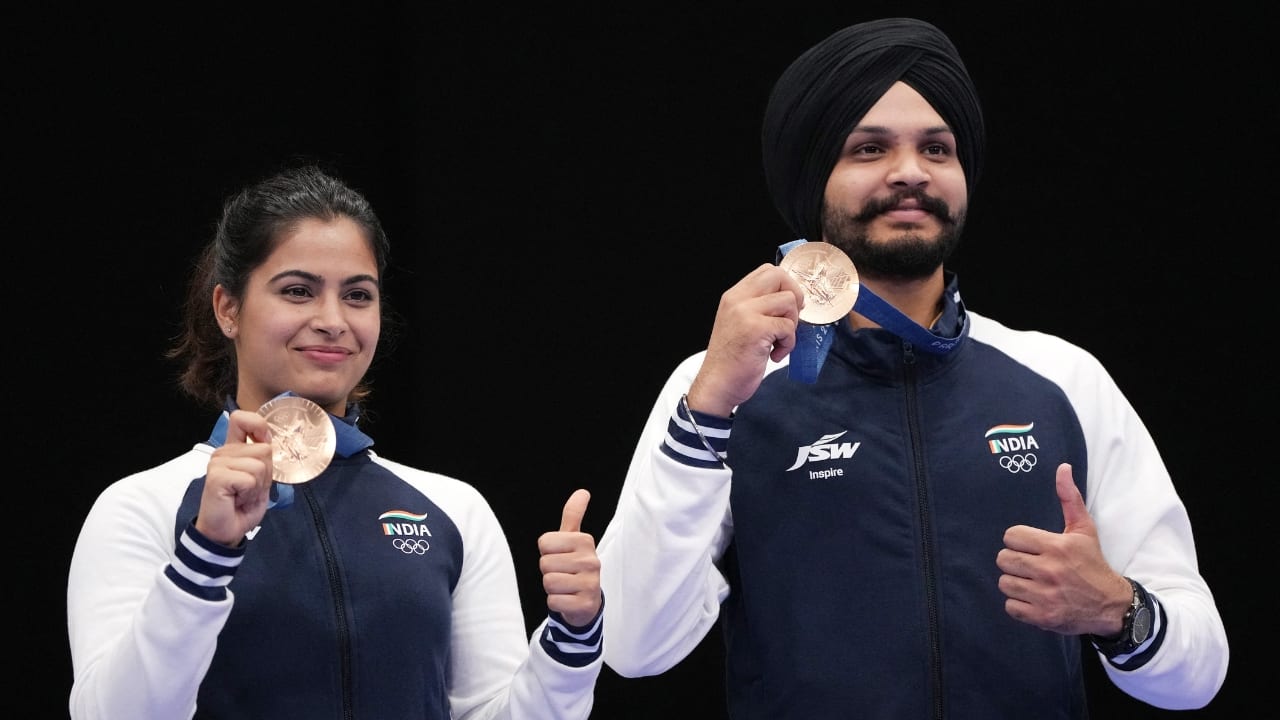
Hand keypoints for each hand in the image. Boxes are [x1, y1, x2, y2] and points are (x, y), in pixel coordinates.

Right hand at [195, 409, 273, 547]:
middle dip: (266, 473)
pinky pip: (249, 478)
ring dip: (258, 485)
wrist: (227, 530)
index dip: (258, 426)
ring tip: (243, 495)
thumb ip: (262, 456)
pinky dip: (250, 492)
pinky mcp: (217, 476)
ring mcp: (218, 463)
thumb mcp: (260, 477)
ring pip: (259, 465)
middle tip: (250, 488)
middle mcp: (223, 452)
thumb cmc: (242, 504)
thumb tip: (267, 439)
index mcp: (233, 448)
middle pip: (264, 449)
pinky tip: (237, 499)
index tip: (263, 442)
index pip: (242, 418)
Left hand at [538, 489, 601, 626]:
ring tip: (566, 586)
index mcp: (585, 541)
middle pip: (545, 564)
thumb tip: (583, 491)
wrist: (587, 601)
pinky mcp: (585, 604)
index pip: (544, 543)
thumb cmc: (575, 566)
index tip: (561, 556)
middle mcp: (591, 561)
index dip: (547, 552)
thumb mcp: (573, 539)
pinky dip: (556, 603)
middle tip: (564, 573)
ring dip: (552, 588)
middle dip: (549, 571)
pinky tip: (568, 599)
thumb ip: (573, 515)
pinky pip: (553, 602)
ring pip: (548, 582)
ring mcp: (590, 583)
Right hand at [686, 263, 804, 416]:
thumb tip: (793, 299)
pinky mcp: (755, 329)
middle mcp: (738, 299)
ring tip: (778, 342)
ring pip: (789, 301)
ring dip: (791, 325)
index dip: (785, 286)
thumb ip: (759, 307)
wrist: (717, 385)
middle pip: (779, 276)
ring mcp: (745, 312)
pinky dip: (788, 344)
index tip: (785, 309)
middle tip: (788, 320)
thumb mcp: (740, 324)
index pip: (768, 270)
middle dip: (794, 296)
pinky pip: (788, 327)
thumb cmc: (731, 360)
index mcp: (734, 296)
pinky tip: (774, 355)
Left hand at [996, 463, 1132, 635]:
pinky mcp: (1042, 617)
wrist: (1111, 605)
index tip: (1029, 547)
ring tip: (1030, 582)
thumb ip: (1069, 498)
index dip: (1017, 541)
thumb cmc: (1092, 564)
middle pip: (1003, 559)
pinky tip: (1032, 598)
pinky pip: (1010, 606)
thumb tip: (1062, 468)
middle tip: (1028, 565)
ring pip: (1005, 583)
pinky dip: (1018, 604)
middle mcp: (1049, 570)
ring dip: (1014, 583)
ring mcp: (1045, 595)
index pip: (1011, 536)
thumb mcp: (1083, 530)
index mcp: (1057, 546)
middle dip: (1013, 561)